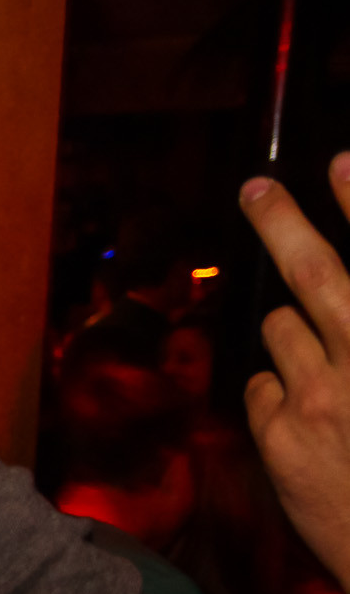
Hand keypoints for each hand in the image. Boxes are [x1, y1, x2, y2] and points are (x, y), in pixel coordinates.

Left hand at [241, 155, 349, 588]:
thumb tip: (324, 302)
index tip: (338, 159)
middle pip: (320, 272)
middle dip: (283, 220)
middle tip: (256, 189)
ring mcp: (327, 397)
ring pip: (282, 326)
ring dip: (294, 332)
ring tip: (329, 373)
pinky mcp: (284, 435)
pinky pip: (262, 382)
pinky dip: (278, 390)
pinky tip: (308, 420)